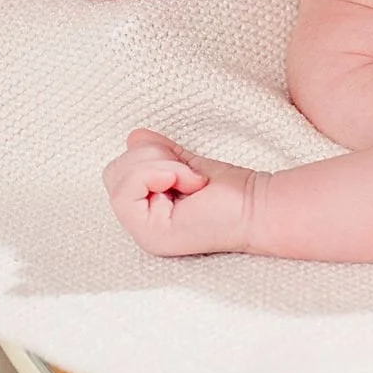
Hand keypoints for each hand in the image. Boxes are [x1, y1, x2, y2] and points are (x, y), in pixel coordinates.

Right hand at [102, 129, 260, 256]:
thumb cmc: (233, 191)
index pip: (118, 173)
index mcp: (147, 213)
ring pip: (117, 177)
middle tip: (188, 172)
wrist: (260, 207)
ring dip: (159, 165)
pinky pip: (127, 190)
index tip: (185, 167)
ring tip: (192, 179)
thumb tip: (134, 137)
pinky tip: (191, 184)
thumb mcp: (186, 164)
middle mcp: (141, 227)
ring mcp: (144, 234)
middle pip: (112, 173)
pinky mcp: (152, 235)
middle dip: (150, 157)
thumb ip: (158, 154)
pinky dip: (160, 173)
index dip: (146, 157)